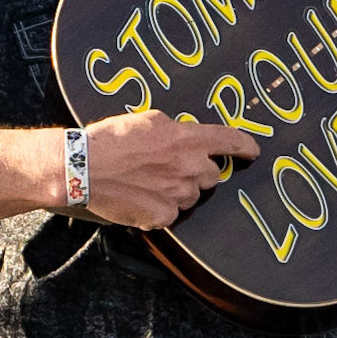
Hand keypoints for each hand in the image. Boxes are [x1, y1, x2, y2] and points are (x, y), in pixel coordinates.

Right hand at [84, 110, 259, 228]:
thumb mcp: (148, 120)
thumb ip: (173, 130)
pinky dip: (159, 209)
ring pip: (191, 196)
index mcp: (187, 139)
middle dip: (197, 172)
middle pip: (211, 175)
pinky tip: (140, 198)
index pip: (230, 141)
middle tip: (170, 169)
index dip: (245, 147)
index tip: (253, 151)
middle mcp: (189, 167)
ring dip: (177, 191)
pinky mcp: (164, 216)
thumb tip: (183, 136)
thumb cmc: (110, 140)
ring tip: (148, 183)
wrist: (84, 168)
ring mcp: (178, 194)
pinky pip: (171, 214)